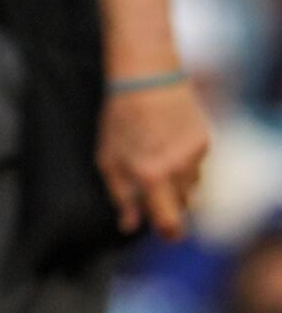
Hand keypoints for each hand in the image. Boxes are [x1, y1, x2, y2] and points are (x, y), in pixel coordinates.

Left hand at [99, 77, 209, 239]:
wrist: (146, 79)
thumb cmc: (119, 119)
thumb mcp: (108, 158)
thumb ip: (121, 196)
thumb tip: (129, 225)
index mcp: (150, 176)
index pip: (169, 221)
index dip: (168, 232)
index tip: (163, 233)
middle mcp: (177, 170)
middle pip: (181, 205)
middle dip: (169, 204)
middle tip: (152, 189)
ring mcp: (194, 156)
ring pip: (191, 185)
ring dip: (177, 183)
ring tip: (156, 158)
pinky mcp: (204, 141)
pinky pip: (197, 165)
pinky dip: (184, 163)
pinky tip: (168, 144)